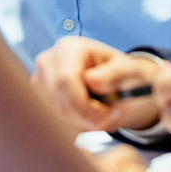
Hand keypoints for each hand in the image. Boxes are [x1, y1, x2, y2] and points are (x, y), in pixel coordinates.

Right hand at [32, 37, 162, 131]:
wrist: (117, 84)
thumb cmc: (123, 75)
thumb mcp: (130, 71)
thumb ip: (115, 73)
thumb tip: (91, 79)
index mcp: (70, 47)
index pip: (65, 81)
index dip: (83, 106)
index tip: (104, 116)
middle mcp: (49, 60)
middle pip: (58, 100)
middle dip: (85, 117)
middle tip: (107, 117)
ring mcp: (40, 79)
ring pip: (55, 113)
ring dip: (82, 122)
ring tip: (102, 112)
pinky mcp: (39, 96)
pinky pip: (53, 120)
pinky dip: (74, 124)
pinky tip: (88, 114)